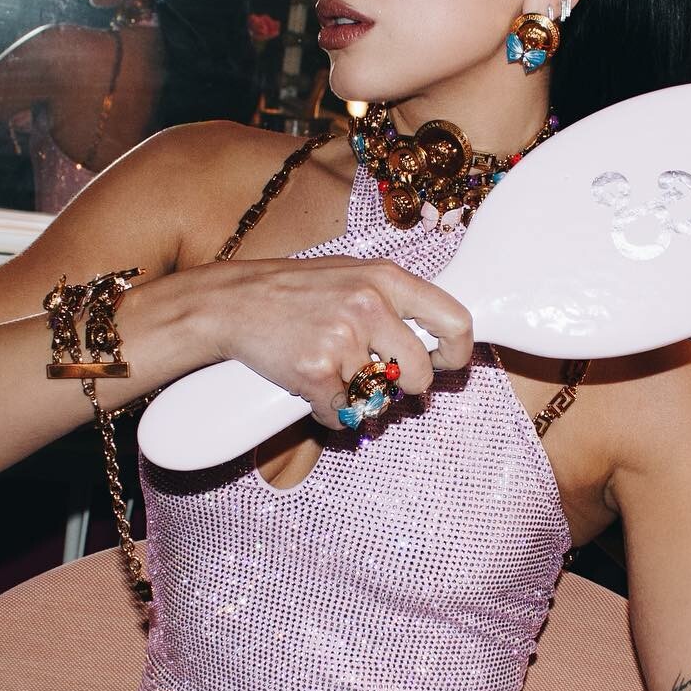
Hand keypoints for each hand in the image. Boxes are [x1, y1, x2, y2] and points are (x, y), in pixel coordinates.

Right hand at [198, 255, 474, 429]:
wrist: (232, 302)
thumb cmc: (296, 291)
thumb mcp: (353, 275)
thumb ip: (394, 301)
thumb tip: (436, 338)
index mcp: (387, 279)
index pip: (454, 321)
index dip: (457, 352)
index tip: (446, 364)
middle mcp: (370, 306)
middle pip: (420, 375)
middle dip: (406, 389)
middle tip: (381, 380)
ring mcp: (342, 340)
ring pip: (379, 400)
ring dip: (360, 399)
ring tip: (333, 373)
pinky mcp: (314, 372)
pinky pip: (344, 415)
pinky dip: (331, 413)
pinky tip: (314, 388)